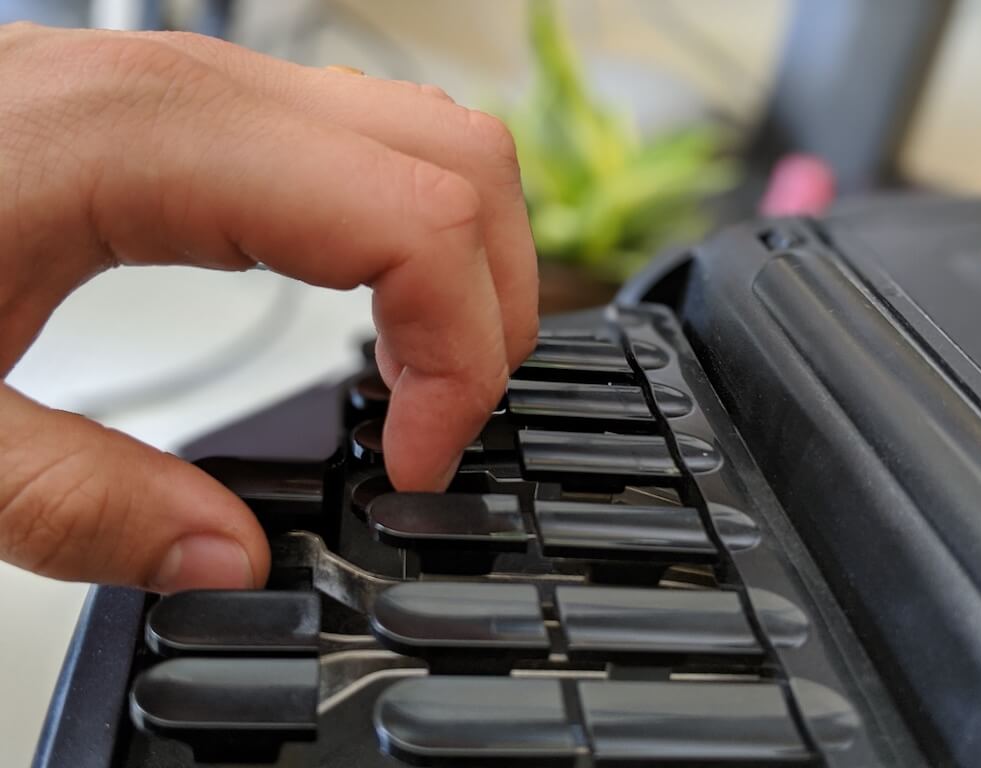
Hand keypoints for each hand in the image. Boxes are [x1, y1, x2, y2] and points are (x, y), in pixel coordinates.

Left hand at [0, 23, 536, 591]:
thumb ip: (80, 504)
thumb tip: (227, 560)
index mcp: (158, 144)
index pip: (413, 222)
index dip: (458, 355)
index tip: (419, 461)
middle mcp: (211, 91)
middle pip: (462, 166)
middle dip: (492, 311)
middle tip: (443, 423)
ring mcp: (218, 90)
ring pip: (438, 145)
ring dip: (466, 270)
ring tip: (420, 378)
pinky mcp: (212, 116)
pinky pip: (378, 153)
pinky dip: (418, 240)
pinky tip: (373, 318)